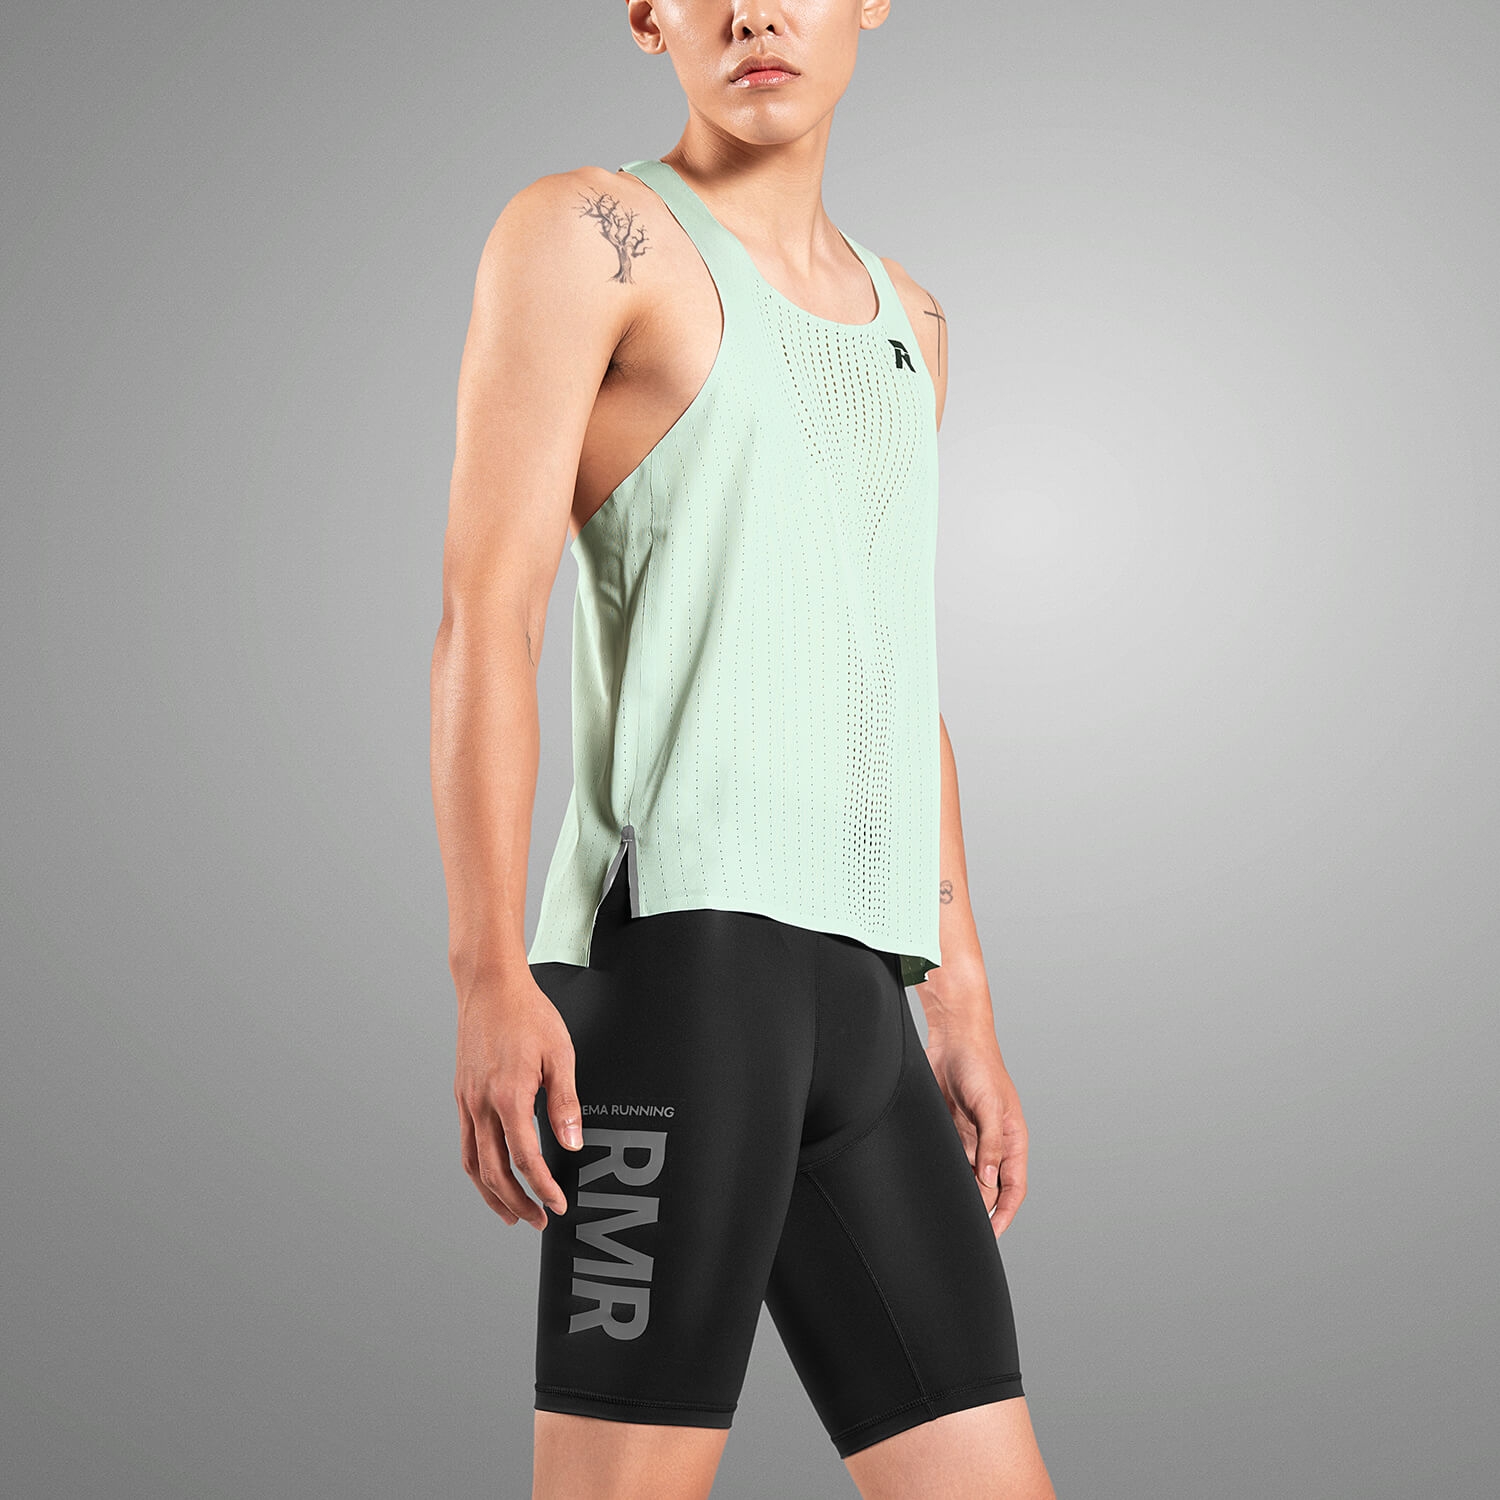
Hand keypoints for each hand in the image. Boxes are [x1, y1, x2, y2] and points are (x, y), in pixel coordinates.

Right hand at [454, 977, 583, 1229]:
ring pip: (473, 1164)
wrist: (489, 986)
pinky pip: (466, 1143)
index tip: (557, 1204)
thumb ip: (565, 1104)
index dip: (543, 1187)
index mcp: (508, 1096)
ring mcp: (467, 1101)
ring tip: (510, 1214)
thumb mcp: (560, 1055)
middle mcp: (481, 1104)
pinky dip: (478, 1169)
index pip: (525, 1158)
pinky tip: (491, 1176)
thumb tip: (572, 1145)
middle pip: (493, 1172)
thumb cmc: (527, 1014)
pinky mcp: (462, 1095)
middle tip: (537, 1221)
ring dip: (492, 1195)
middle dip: (517, 1203)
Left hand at [922, 1025, 1028, 1237]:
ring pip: (968, 1177)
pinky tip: (935, 1186)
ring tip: (946, 1214)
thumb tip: (990, 1180)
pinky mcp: (952, 1130)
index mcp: (1012, 1140)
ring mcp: (972, 1138)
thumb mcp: (989, 1105)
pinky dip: (945, 1174)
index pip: (1013, 1187)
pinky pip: (951, 1160)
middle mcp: (993, 1144)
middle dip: (980, 1210)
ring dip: (961, 1193)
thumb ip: (990, 1143)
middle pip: (989, 1188)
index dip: (1004, 1213)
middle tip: (964, 1231)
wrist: (953, 1039)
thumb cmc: (980, 1065)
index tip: (993, 1234)